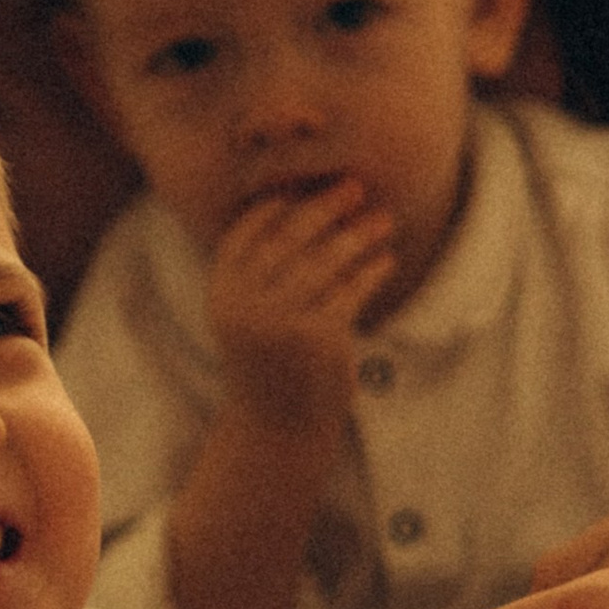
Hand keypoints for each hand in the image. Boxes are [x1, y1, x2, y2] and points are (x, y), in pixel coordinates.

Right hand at [204, 179, 393, 431]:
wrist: (276, 424)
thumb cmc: (270, 360)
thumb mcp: (249, 314)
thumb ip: (261, 270)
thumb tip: (302, 205)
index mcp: (222, 292)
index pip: (247, 231)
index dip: (280, 203)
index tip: (309, 184)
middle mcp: (244, 304)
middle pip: (288, 238)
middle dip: (324, 206)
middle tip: (355, 186)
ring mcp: (279, 321)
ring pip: (324, 261)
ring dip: (358, 235)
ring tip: (384, 219)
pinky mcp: (315, 338)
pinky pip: (350, 290)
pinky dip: (371, 271)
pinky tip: (386, 260)